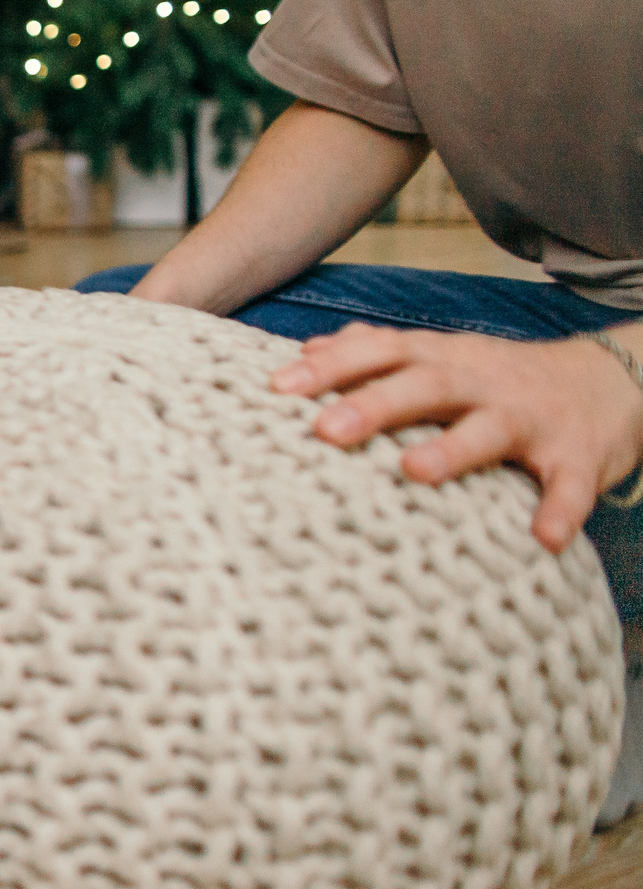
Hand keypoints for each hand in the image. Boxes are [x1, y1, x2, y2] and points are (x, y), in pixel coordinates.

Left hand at [272, 323, 642, 550]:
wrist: (611, 380)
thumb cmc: (498, 378)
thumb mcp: (441, 355)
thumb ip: (377, 354)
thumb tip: (309, 351)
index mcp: (443, 358)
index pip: (381, 352)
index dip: (332, 366)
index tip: (278, 386)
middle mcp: (482, 382)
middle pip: (426, 384)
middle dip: (375, 404)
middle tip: (324, 430)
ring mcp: (531, 418)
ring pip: (491, 429)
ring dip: (453, 449)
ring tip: (413, 472)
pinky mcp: (578, 456)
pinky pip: (570, 484)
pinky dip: (560, 509)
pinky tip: (544, 538)